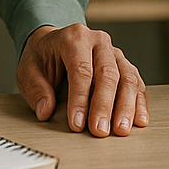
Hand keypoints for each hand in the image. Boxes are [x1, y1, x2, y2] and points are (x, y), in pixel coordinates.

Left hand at [17, 24, 148, 137]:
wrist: (54, 42)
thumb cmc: (43, 56)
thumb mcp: (28, 70)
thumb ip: (36, 89)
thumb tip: (45, 110)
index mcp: (75, 38)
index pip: (81, 70)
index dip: (80, 99)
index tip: (77, 124)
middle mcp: (99, 41)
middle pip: (108, 73)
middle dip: (105, 105)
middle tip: (100, 131)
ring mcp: (115, 52)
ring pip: (128, 78)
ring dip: (127, 106)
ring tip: (121, 130)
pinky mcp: (125, 65)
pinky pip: (137, 83)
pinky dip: (139, 103)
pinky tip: (138, 120)